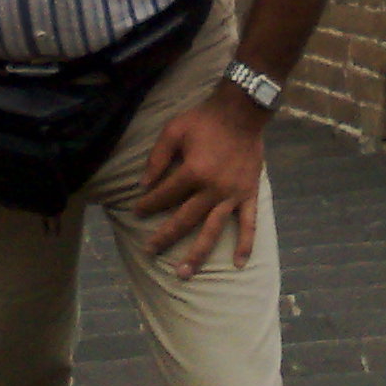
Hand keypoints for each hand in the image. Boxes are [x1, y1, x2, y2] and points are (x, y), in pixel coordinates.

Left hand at [134, 92, 266, 278]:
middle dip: (165, 237)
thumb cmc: (204, 120)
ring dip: (198, 254)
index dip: (149, 204)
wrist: (241, 112)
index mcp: (193, 172)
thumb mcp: (173, 130)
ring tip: (184, 273)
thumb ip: (157, 158)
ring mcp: (232, 195)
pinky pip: (248, 224)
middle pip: (184, 220)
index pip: (165, 195)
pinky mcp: (249, 195)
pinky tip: (238, 263)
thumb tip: (143, 184)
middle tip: (150, 251)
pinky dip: (245, 245)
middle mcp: (212, 189)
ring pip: (212, 230)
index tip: (137, 212)